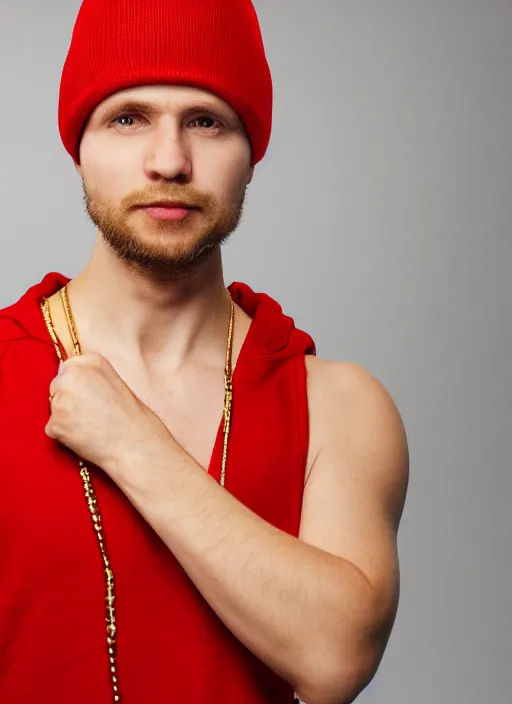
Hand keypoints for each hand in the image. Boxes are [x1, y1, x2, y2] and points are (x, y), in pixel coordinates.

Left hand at [46, 352, 171, 472]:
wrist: (135, 442)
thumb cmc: (130, 416)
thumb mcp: (114, 381)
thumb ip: (91, 375)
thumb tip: (72, 382)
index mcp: (89, 361)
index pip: (68, 369)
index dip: (78, 386)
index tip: (90, 397)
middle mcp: (72, 374)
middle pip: (56, 387)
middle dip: (68, 400)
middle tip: (90, 413)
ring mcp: (61, 398)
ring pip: (53, 408)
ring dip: (66, 418)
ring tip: (91, 425)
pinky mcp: (55, 422)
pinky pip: (52, 428)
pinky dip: (64, 434)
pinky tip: (85, 435)